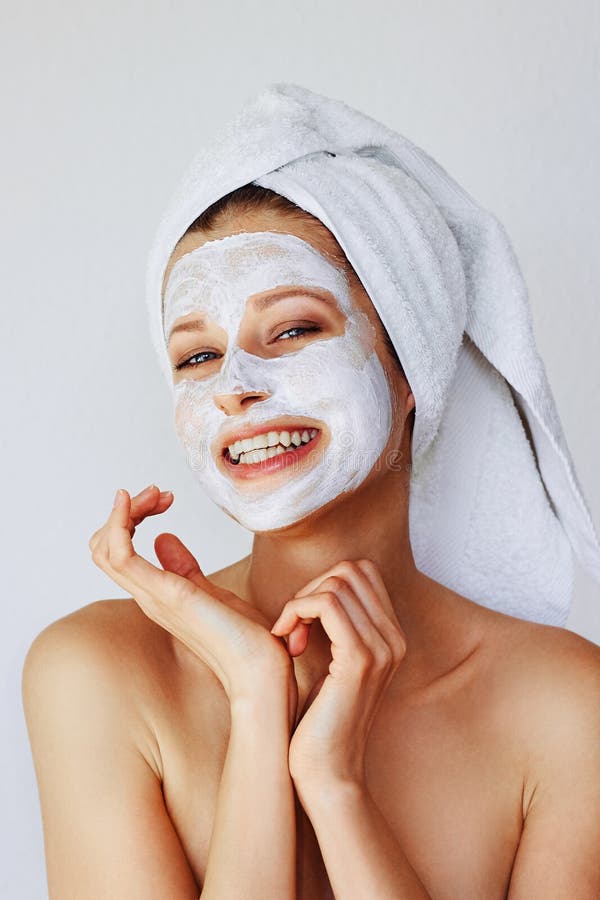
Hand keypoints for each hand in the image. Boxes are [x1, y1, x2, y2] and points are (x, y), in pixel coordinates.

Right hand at [88, 485, 295, 720]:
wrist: (261, 669)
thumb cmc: (245, 638)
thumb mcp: (211, 592)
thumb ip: (184, 567)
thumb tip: (163, 539)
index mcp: (155, 594)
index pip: (117, 553)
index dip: (130, 519)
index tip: (161, 499)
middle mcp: (147, 596)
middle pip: (105, 547)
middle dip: (126, 510)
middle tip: (158, 493)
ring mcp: (152, 596)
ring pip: (105, 549)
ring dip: (125, 512)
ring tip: (154, 495)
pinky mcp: (166, 594)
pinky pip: (121, 556)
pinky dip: (120, 524)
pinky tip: (135, 503)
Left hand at [270, 559, 406, 787]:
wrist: (327, 772)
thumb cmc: (320, 720)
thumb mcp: (332, 663)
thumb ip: (335, 627)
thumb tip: (313, 592)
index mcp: (390, 636)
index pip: (361, 572)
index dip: (324, 583)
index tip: (302, 620)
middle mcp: (393, 638)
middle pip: (351, 570)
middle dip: (312, 588)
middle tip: (294, 627)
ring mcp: (381, 648)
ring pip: (336, 583)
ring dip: (301, 602)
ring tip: (290, 638)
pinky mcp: (359, 661)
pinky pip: (327, 604)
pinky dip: (298, 611)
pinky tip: (288, 642)